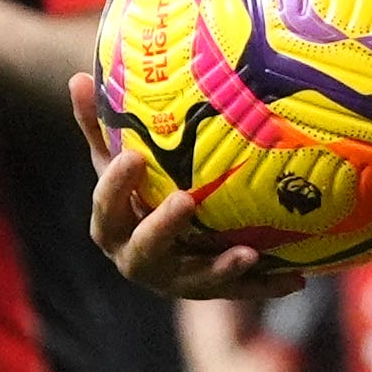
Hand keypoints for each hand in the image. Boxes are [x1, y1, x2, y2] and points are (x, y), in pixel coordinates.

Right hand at [71, 75, 305, 304]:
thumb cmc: (138, 190)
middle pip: (144, 251)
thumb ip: (100, 127)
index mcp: (111, 226)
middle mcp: (137, 259)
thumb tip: (77, 78)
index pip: (106, 207)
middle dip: (163, 229)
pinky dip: (265, 286)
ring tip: (248, 253)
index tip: (133, 158)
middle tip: (184, 201)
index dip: (116, 186)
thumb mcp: (116, 160)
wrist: (161, 244)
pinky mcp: (209, 291)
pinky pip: (238, 292)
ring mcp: (175, 280)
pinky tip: (294, 280)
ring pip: (195, 281)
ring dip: (221, 269)